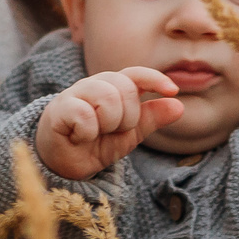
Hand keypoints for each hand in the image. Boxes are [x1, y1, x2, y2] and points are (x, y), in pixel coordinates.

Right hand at [34, 67, 184, 179]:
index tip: (172, 90)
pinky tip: (79, 137)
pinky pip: (85, 115)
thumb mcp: (129, 134)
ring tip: (96, 134)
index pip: (135, 74)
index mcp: (113, 87)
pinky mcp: (59, 108)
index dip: (154, 78)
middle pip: (125, 88)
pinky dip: (87, 132)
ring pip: (107, 97)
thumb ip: (151, 118)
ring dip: (108, 124)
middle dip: (127, 117)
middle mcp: (94, 85)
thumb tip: (179, 106)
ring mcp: (75, 94)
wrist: (63, 164)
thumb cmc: (95, 143)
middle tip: (112, 131)